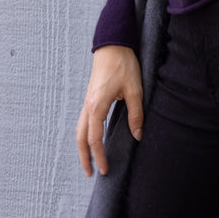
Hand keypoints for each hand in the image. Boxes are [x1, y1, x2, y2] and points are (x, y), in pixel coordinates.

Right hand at [76, 45, 142, 177]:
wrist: (112, 44)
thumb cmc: (123, 64)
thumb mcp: (134, 89)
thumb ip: (136, 113)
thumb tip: (138, 135)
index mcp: (97, 105)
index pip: (94, 138)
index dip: (99, 156)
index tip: (104, 169)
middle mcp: (88, 105)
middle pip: (81, 138)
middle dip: (84, 157)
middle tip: (90, 173)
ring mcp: (87, 101)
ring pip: (80, 130)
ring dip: (83, 147)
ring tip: (90, 160)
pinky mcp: (91, 97)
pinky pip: (84, 121)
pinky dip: (85, 134)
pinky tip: (93, 139)